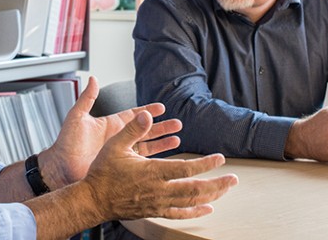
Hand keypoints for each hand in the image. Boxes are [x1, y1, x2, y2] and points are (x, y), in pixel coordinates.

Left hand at [39, 76, 181, 188]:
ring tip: (177, 138)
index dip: (148, 111)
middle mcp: (118, 138)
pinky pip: (141, 163)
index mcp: (110, 125)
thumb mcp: (77, 117)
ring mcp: (120, 153)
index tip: (162, 107)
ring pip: (147, 146)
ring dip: (162, 142)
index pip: (133, 116)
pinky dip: (155, 161)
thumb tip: (92, 78)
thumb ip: (87, 98)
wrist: (61, 168)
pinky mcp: (121, 168)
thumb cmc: (66, 143)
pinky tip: (166, 159)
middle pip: (145, 130)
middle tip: (178, 123)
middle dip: (161, 127)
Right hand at [82, 110, 237, 220]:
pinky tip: (208, 208)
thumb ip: (133, 129)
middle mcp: (159, 190)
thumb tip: (146, 113)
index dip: (206, 164)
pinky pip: (180, 214)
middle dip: (218, 184)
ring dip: (212, 196)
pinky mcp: (155, 211)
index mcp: (152, 172)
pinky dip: (196, 212)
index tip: (220, 159)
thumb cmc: (103, 172)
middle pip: (195, 189)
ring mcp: (158, 203)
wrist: (93, 199)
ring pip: (191, 202)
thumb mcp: (115, 145)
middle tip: (233, 178)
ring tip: (225, 189)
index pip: (187, 169)